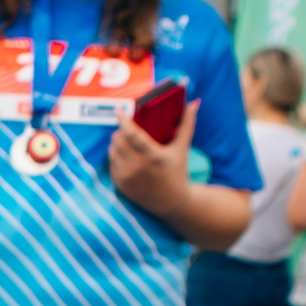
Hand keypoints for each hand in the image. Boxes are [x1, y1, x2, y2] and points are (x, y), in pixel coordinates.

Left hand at [108, 100, 196, 218]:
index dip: (123, 120)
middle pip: (118, 140)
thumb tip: (194, 103)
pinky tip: (124, 155)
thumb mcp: (182, 148)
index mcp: (153, 156)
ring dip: (116, 143)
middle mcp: (137, 167)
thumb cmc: (178, 171)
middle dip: (120, 131)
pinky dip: (116, 157)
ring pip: (112, 151)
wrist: (171, 202)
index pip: (132, 134)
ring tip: (125, 140)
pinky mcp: (119, 184)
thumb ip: (187, 124)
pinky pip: (111, 164)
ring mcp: (126, 177)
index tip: (118, 110)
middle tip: (125, 128)